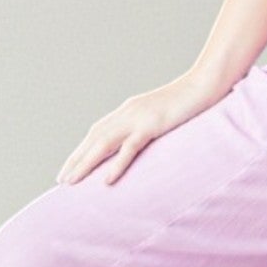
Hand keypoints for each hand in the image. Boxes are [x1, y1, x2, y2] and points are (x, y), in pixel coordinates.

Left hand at [56, 69, 226, 186]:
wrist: (206, 83)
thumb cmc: (190, 100)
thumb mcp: (164, 114)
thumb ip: (149, 125)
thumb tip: (142, 140)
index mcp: (128, 110)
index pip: (97, 131)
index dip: (81, 150)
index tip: (70, 167)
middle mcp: (127, 112)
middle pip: (93, 138)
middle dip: (76, 159)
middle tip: (61, 180)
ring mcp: (138, 117)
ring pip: (103, 143)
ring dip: (85, 163)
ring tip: (71, 182)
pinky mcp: (152, 124)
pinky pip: (131, 146)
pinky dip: (117, 163)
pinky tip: (107, 180)